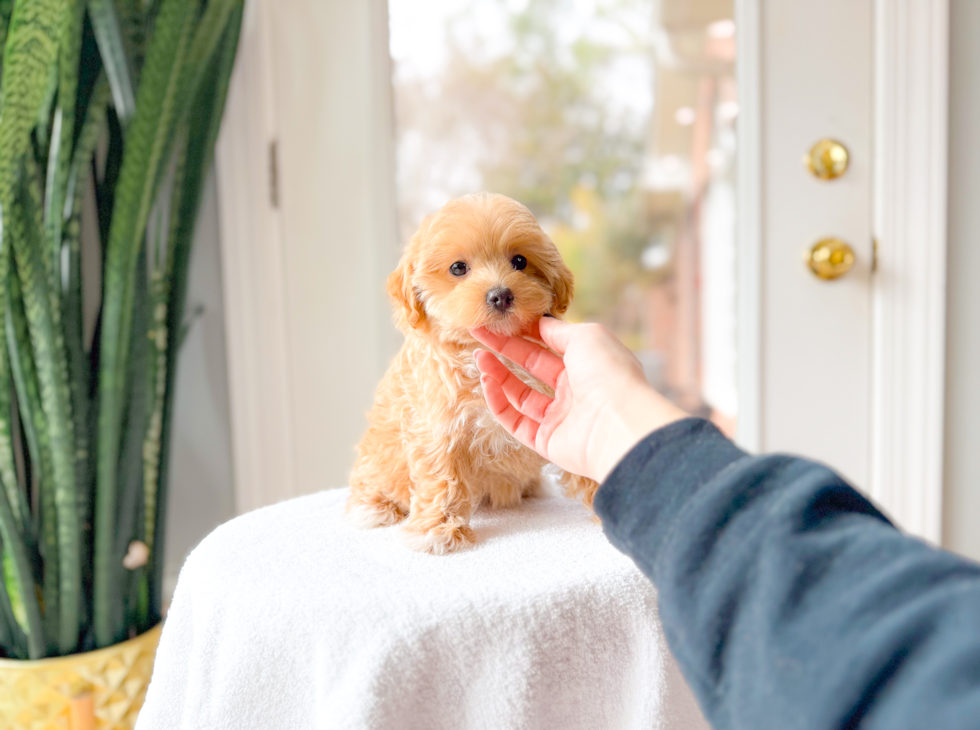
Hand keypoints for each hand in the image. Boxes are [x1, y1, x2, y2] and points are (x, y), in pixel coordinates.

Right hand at [471, 318, 687, 482]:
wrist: (618, 424)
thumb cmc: (609, 373)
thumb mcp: (586, 336)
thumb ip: (558, 330)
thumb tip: (539, 321)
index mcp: (587, 364)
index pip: (549, 345)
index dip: (523, 332)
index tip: (499, 321)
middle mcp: (574, 391)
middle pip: (532, 367)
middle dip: (505, 349)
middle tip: (478, 334)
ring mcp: (560, 418)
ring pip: (521, 394)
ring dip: (498, 375)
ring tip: (479, 357)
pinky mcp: (546, 442)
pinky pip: (516, 421)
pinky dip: (499, 402)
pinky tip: (487, 382)